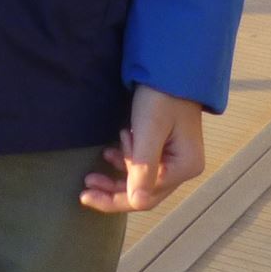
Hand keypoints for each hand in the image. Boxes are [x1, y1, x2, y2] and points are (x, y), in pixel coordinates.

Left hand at [79, 84, 205, 213]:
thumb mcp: (148, 130)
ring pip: (141, 180)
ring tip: (92, 174)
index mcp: (185, 167)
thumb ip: (143, 167)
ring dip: (117, 177)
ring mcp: (176, 159)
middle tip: (85, 190)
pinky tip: (110, 152)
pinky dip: (126, 161)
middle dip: (114, 192)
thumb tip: (136, 203)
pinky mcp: (166, 148)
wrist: (170, 68)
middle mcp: (184, 168)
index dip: (117, 198)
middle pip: (144, 192)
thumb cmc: (160, 97)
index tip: (88, 190)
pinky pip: (143, 165)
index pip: (147, 196)